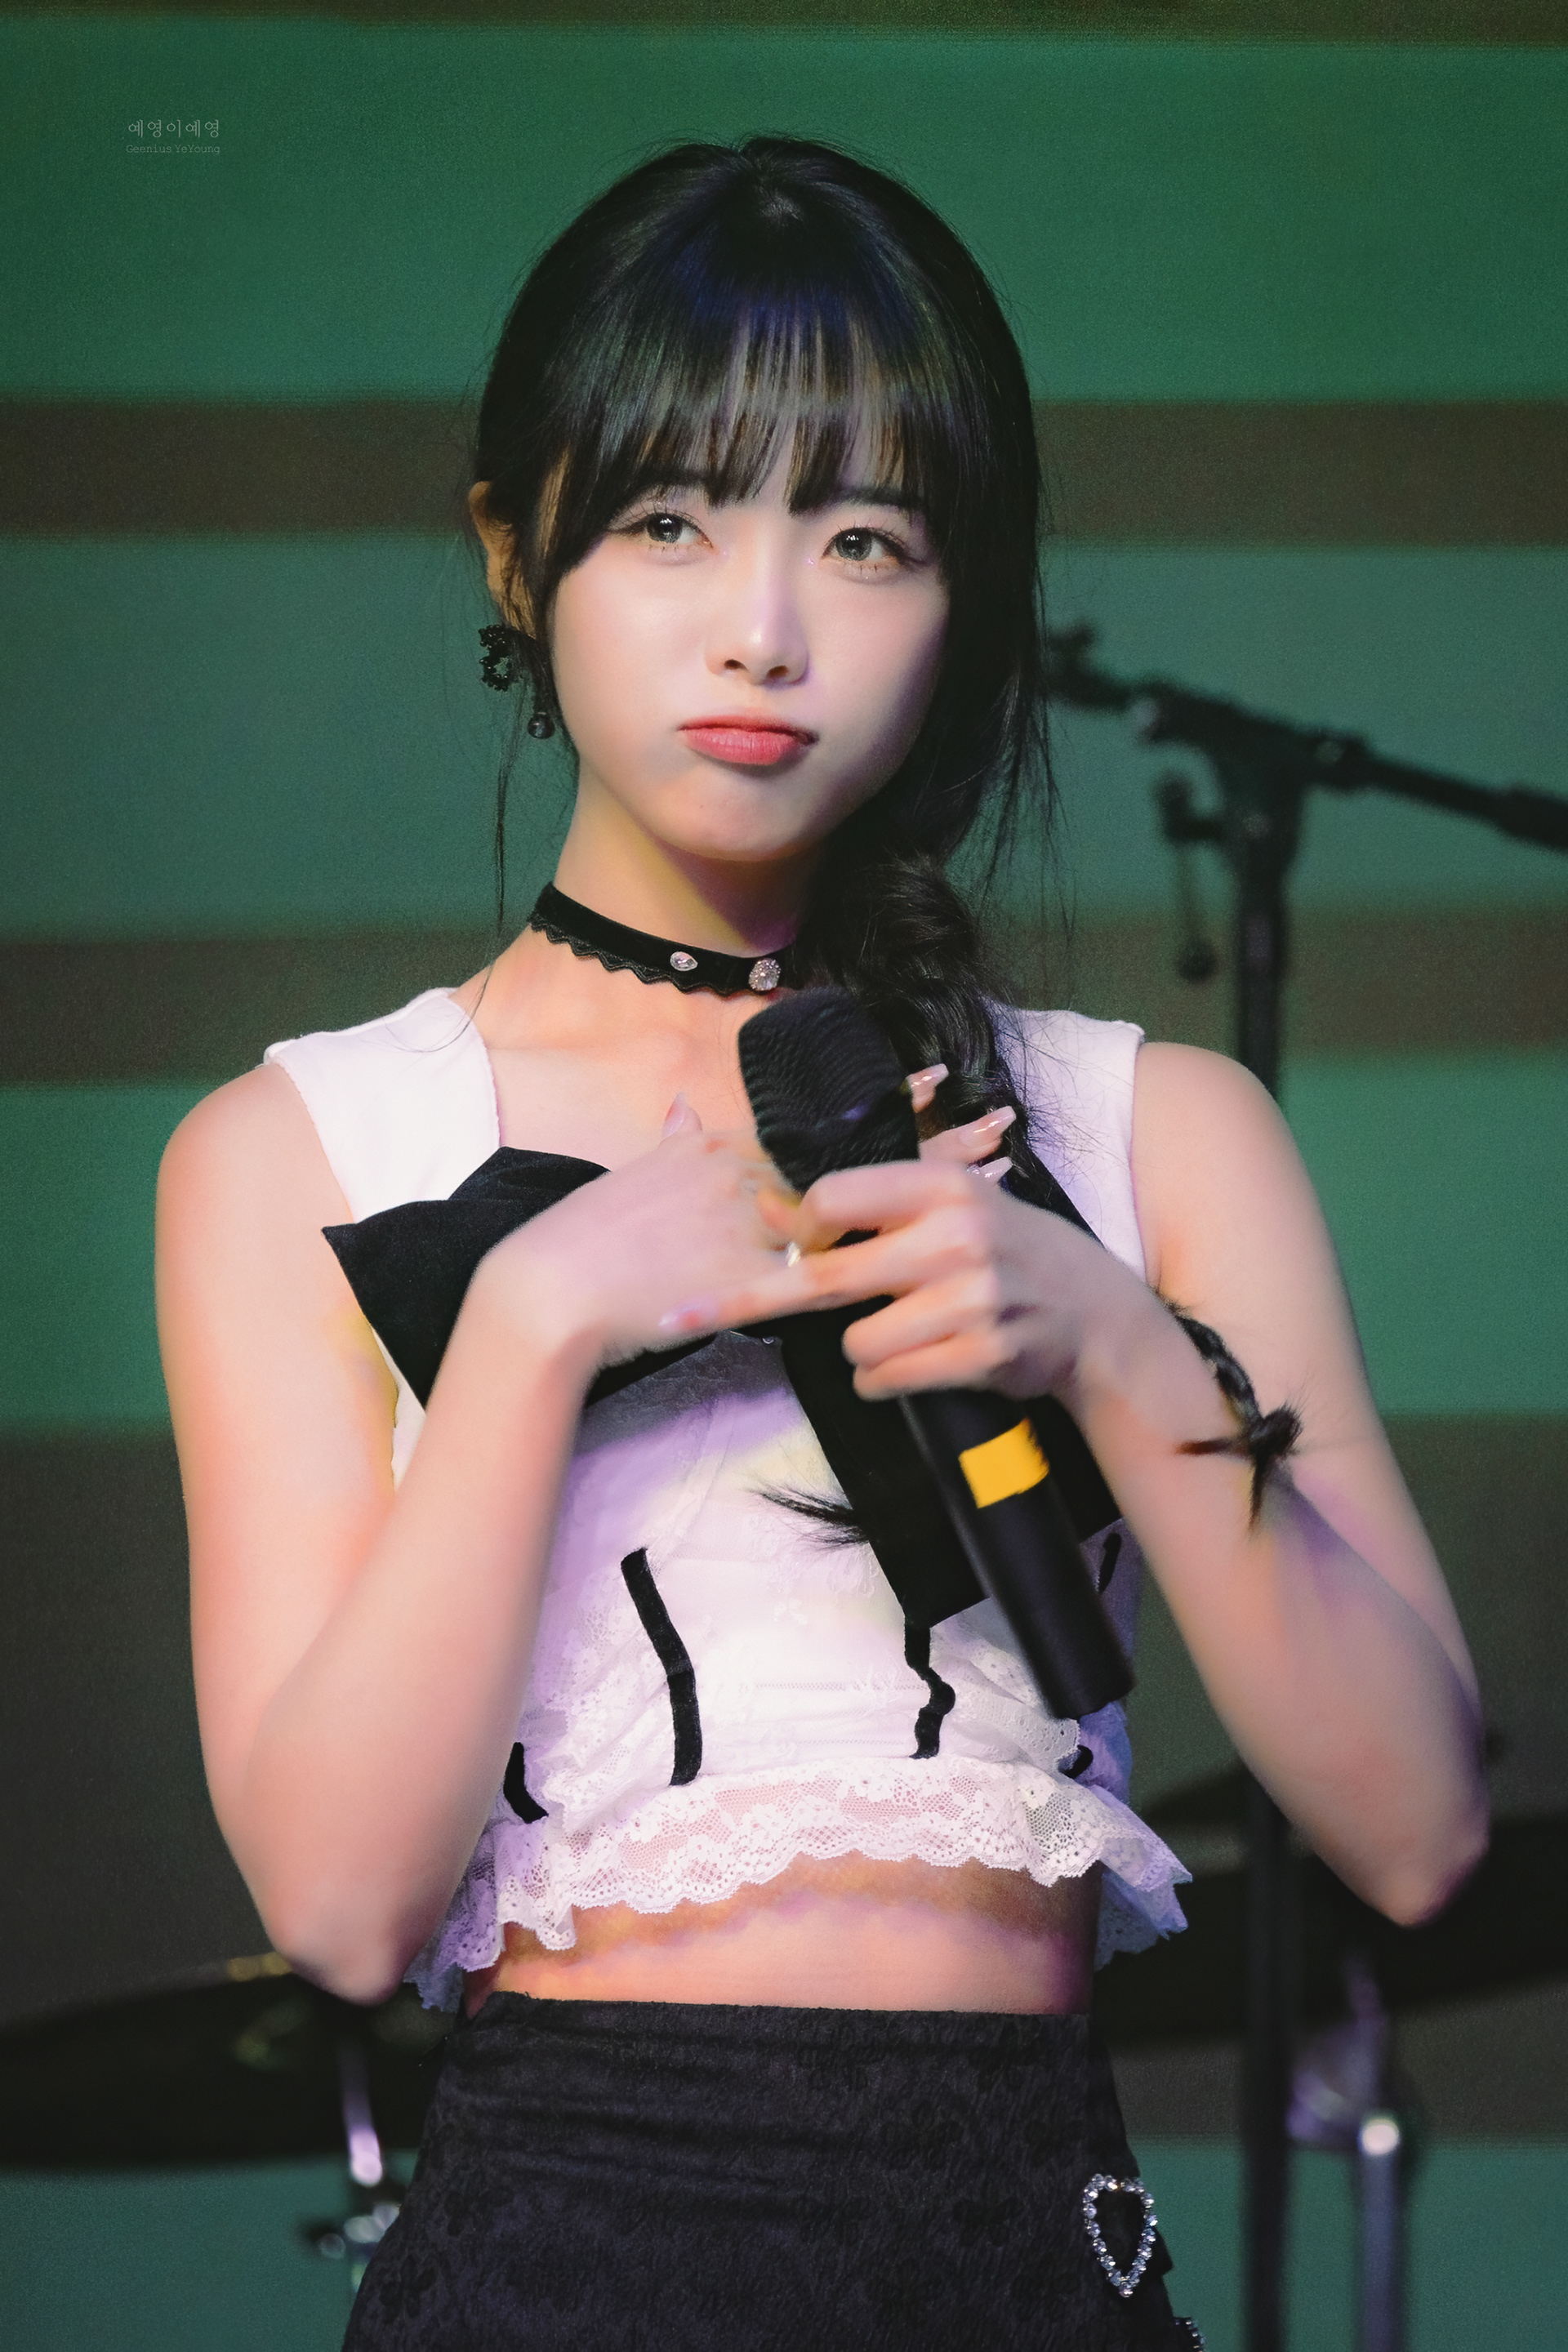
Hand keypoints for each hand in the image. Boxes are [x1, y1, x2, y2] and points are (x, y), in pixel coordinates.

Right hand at [474, 1096, 796, 1375]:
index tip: (795, 1202)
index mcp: (709, 1146)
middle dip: (819, 1215)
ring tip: (820, 1277)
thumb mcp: (632, 1171)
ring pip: (818, 1234)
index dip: (797, 1177)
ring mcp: (746, 1226)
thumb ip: (674, 1141)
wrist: (552, 1293)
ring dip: (824, 1253)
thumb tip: (686, 1104)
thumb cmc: (583, 1237)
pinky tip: (808, 1306)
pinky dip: (813, 1295)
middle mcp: (733, 1176)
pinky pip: (806, 1284)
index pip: (787, 1147)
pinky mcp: (752, 1280)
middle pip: (811, 1186)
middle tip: (817, 1242)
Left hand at [659, 1133, 1154, 1407]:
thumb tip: (770, 1208)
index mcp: (939, 1185)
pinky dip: (881, 1381)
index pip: (831, 1196)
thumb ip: (872, 1204)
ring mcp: (971, 1299)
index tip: (787, 1246)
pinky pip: (886, 1379)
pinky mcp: (981, 1355)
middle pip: (825, 1277)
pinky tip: (909, 1368)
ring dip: (857, 1351)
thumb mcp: (948, 1202)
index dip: (797, 1228)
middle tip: (685, 1313)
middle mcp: (954, 1237)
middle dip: (749, 1299)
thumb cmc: (1002, 1248)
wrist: (1092, 1312)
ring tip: (897, 1337)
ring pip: (855, 1342)